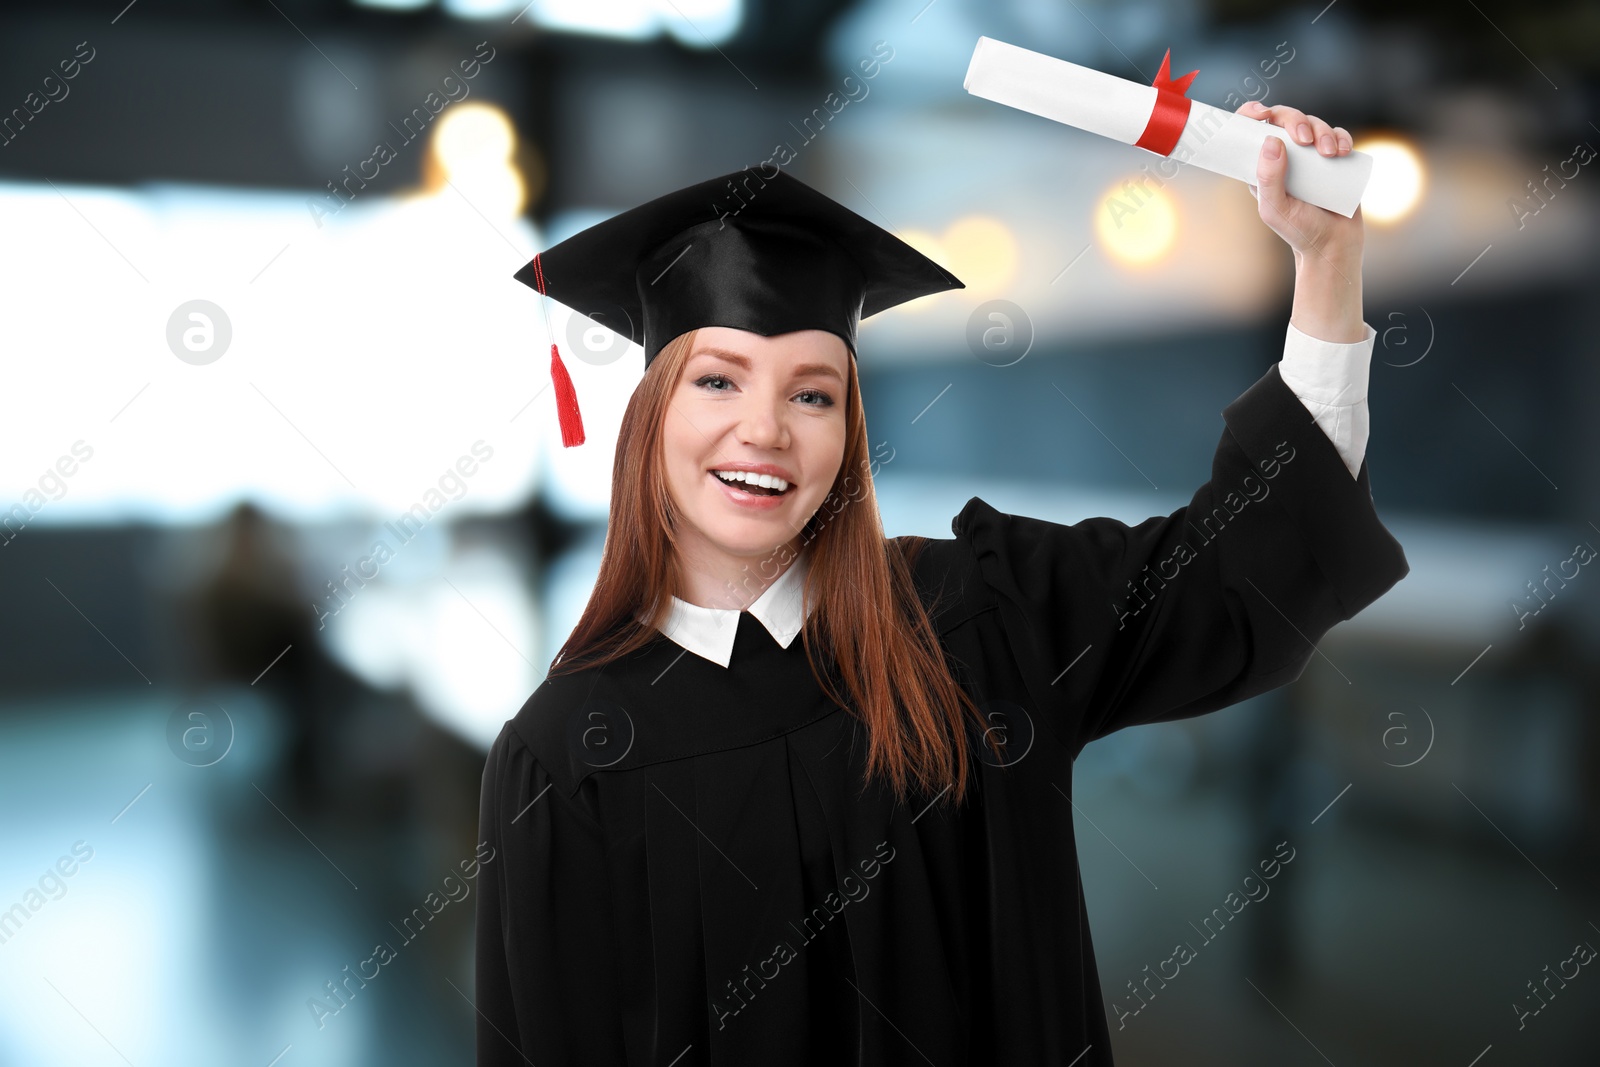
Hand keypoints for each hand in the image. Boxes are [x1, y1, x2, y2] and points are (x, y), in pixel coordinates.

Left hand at [1237, 99, 1363, 263]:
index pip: (1252, 132)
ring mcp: (1310, 157)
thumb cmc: (1298, 230)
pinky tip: (1343, 151)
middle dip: (1295, 120)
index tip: (1260, 112)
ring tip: (1330, 154)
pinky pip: (1337, 136)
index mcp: (1263, 167)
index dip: (1252, 114)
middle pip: (1285, 120)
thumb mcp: (1275, 208)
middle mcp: (1285, 157)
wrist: (1333, 244)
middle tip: (1304, 140)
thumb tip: (1271, 141)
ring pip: (1313, 124)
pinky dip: (1341, 137)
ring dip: (1322, 131)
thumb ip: (1268, 178)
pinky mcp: (1335, 158)